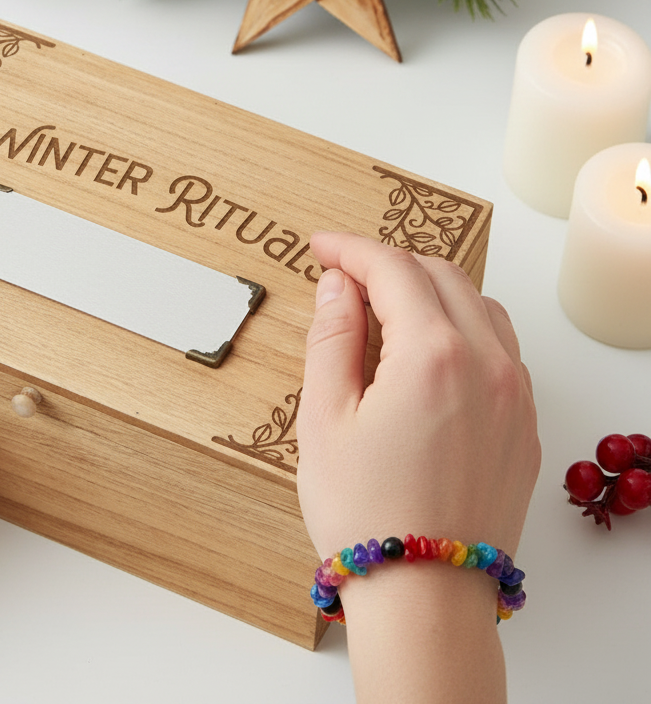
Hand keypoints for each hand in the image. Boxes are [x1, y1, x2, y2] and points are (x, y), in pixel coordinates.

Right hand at [296, 232, 539, 703]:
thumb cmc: (365, 512)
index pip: (392, 268)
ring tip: (384, 310)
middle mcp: (488, 363)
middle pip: (441, 275)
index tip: (320, 247)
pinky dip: (462, 328)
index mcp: (433, 355)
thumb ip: (331, 337)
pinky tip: (427, 352)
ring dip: (430, 290)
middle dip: (389, 263)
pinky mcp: (526, 425)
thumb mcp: (324, 417)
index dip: (350, 248)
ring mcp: (516, 395)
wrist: (425, 597)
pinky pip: (501, 348)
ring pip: (478, 306)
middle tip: (344, 277)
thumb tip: (339, 284)